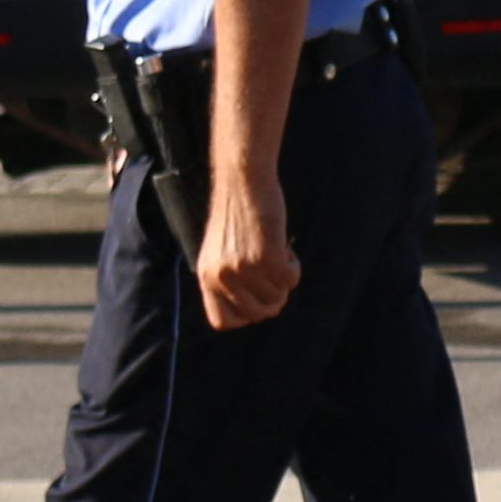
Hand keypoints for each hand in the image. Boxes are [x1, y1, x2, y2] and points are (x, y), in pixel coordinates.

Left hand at [191, 164, 299, 328]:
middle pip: (257, 314)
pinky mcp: (265, 256)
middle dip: (273, 300)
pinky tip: (285, 248)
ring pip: (277, 297)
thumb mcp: (222, 249)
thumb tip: (260, 306)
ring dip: (284, 278)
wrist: (243, 180)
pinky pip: (290, 280)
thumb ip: (229, 277)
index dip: (244, 315)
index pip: (222, 321)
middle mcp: (221, 277)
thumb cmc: (237, 211)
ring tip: (278, 252)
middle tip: (277, 278)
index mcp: (206, 276)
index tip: (256, 298)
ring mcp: (242, 269)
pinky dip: (294, 268)